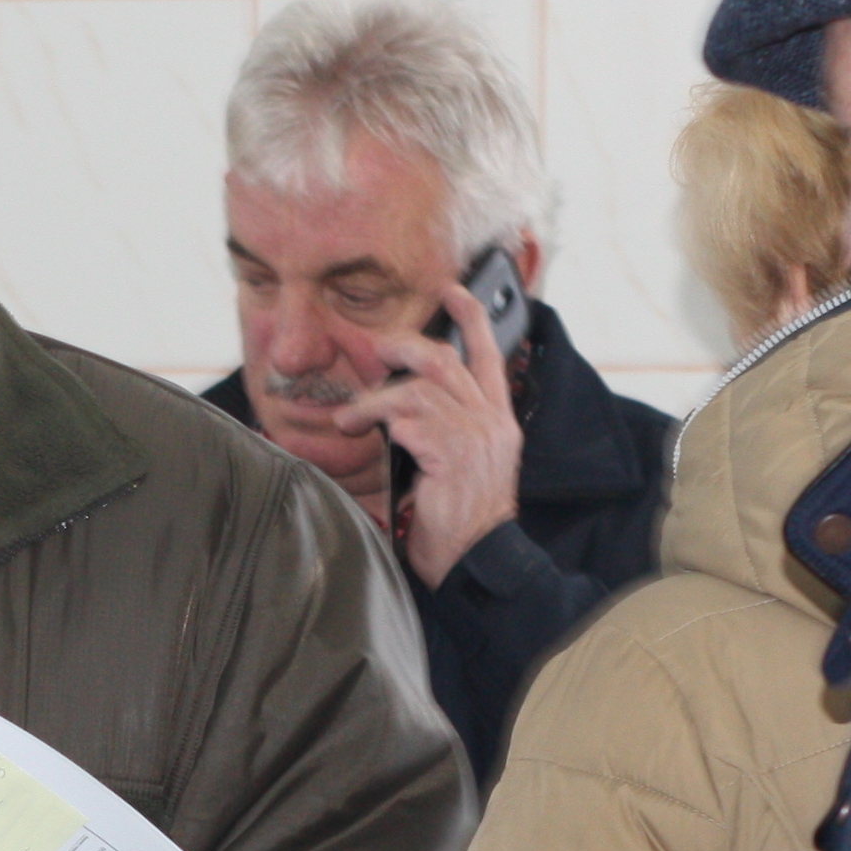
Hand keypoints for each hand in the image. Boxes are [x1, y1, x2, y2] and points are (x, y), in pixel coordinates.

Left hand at [335, 276, 523, 587]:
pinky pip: (406, 418)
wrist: (478, 559)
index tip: (453, 291)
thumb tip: (404, 406)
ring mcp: (475, 434)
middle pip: (446, 359)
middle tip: (377, 349)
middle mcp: (492, 421)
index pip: (490, 356)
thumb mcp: (461, 466)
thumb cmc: (461, 521)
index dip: (473, 318)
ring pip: (418, 388)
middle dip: (406, 346)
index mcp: (499, 420)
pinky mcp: (452, 452)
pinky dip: (376, 417)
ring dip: (376, 397)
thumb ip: (448, 429)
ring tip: (352, 415)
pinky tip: (359, 429)